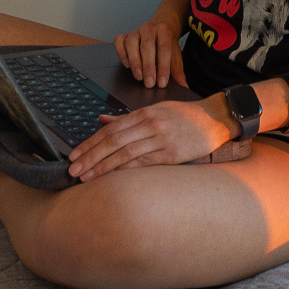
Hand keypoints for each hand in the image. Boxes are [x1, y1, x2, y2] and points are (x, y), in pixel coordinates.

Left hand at [68, 98, 231, 180]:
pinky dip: (125, 171)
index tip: (75, 155)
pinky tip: (112, 178)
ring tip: (86, 177)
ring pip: (125, 154)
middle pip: (113, 141)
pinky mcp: (172, 155)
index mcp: (144, 113)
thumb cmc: (184, 116)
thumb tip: (102, 120)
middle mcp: (150, 125)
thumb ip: (127, 118)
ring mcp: (161, 139)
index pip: (110, 129)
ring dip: (103, 166)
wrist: (215, 119)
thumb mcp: (155, 110)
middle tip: (73, 169)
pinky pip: (143, 164)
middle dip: (90, 156)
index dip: (90, 143)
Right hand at [115, 14, 187, 89]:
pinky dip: (121, 54)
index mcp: (164, 30)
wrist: (158, 33)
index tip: (162, 82)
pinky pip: (119, 42)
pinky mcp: (124, 36)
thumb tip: (183, 85)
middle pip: (147, 45)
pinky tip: (127, 65)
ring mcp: (135, 31)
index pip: (164, 48)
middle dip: (148, 66)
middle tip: (150, 83)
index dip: (163, 66)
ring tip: (139, 77)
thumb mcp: (174, 56)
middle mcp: (149, 28)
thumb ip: (178, 71)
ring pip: (131, 43)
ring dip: (135, 62)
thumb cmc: (166, 47)